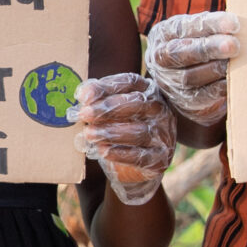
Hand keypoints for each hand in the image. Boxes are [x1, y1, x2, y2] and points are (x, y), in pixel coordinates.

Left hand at [73, 73, 174, 203]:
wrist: (137, 163)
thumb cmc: (120, 127)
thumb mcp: (109, 111)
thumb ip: (98, 102)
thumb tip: (83, 95)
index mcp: (147, 91)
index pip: (130, 83)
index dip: (107, 87)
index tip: (84, 96)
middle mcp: (159, 109)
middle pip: (137, 104)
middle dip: (108, 108)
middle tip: (84, 114)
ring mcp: (163, 133)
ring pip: (139, 131)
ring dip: (111, 132)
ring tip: (89, 134)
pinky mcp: (160, 157)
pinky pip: (141, 156)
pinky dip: (120, 154)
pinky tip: (103, 151)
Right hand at [147, 12, 242, 125]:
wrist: (183, 77)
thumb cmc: (196, 44)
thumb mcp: (197, 30)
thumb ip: (211, 26)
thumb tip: (238, 25)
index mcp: (163, 34)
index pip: (184, 27)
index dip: (209, 25)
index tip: (234, 24)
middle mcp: (160, 58)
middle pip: (181, 53)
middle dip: (209, 48)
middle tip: (234, 45)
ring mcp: (169, 82)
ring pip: (189, 77)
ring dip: (216, 69)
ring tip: (238, 61)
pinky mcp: (185, 102)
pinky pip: (202, 96)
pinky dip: (220, 87)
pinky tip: (235, 79)